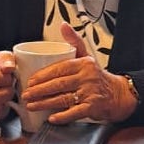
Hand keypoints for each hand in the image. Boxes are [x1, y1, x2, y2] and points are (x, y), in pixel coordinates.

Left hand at [18, 23, 136, 123]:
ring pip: (63, 99)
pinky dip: (62, 116)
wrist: (118, 94)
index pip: (59, 68)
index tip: (30, 81)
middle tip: (26, 94)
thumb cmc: (97, 76)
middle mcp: (88, 77)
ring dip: (44, 103)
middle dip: (39, 90)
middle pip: (58, 84)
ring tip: (31, 105)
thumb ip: (74, 41)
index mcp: (84, 64)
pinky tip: (51, 118)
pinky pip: (75, 112)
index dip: (42, 75)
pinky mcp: (93, 107)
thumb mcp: (87, 56)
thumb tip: (63, 25)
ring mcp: (91, 93)